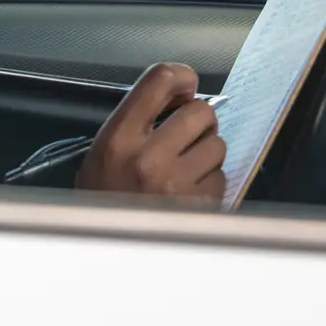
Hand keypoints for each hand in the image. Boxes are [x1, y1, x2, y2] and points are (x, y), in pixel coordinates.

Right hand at [77, 62, 226, 205]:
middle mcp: (148, 158)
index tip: (184, 83)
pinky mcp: (200, 205)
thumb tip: (176, 97)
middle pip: (200, 111)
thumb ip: (134, 121)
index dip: (180, 75)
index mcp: (119, 139)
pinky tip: (188, 190)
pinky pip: (222, 176)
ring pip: (218, 144)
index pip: (158, 80)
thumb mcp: (102, 153)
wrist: (106, 249)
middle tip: (186, 132)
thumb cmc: (103, 200)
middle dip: (198, 119)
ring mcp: (178, 183)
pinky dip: (210, 181)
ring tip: (184, 166)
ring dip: (207, 152)